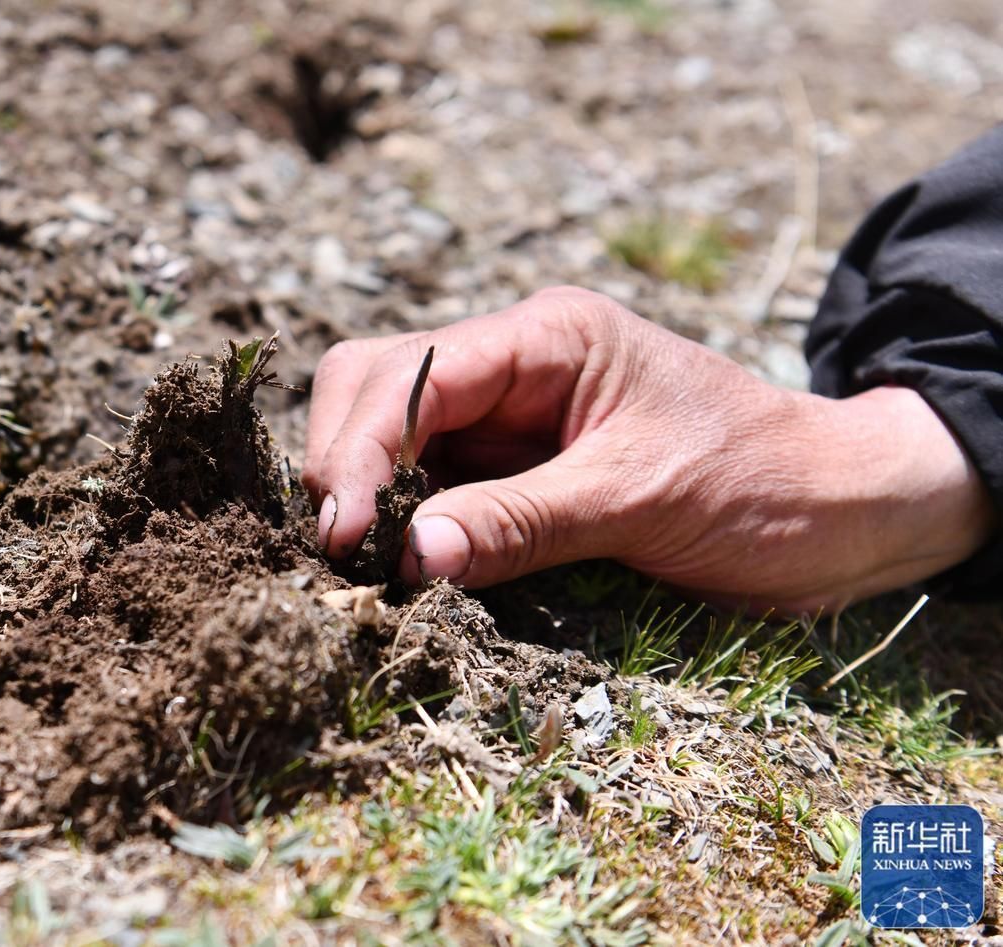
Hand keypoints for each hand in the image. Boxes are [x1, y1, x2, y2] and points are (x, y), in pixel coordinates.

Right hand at [301, 287, 994, 612]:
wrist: (838, 509)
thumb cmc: (761, 482)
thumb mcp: (641, 498)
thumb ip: (523, 521)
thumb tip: (410, 557)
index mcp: (547, 336)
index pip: (413, 372)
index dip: (363, 449)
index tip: (347, 535)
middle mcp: (514, 361)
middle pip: (375, 382)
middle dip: (345, 460)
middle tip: (345, 554)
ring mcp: (508, 414)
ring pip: (389, 431)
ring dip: (366, 493)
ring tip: (366, 568)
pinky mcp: (513, 465)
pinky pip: (430, 480)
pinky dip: (403, 519)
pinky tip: (401, 564)